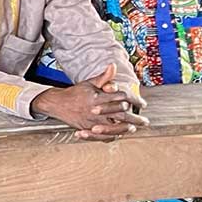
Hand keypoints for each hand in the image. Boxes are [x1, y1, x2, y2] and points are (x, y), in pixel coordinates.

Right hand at [32, 64, 149, 141]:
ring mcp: (91, 120)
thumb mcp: (89, 83)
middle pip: (120, 114)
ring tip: (134, 128)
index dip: (134, 100)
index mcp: (97, 97)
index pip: (120, 97)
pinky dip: (112, 135)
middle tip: (144, 121)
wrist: (57, 103)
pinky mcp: (87, 128)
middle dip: (134, 118)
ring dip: (126, 128)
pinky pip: (102, 135)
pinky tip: (119, 134)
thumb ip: (104, 77)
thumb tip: (113, 66)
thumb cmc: (75, 93)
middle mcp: (95, 109)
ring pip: (113, 127)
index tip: (142, 104)